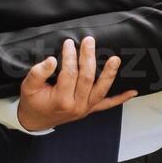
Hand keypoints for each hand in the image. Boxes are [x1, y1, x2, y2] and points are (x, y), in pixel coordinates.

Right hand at [17, 36, 136, 132]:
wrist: (35, 121)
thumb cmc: (32, 102)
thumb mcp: (28, 87)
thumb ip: (38, 72)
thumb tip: (52, 60)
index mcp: (60, 100)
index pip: (69, 74)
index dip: (69, 57)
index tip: (69, 43)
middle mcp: (76, 105)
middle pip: (87, 78)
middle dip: (88, 58)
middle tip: (89, 41)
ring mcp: (85, 108)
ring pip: (101, 90)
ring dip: (109, 74)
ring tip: (115, 59)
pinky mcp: (90, 109)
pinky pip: (108, 104)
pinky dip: (121, 98)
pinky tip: (133, 92)